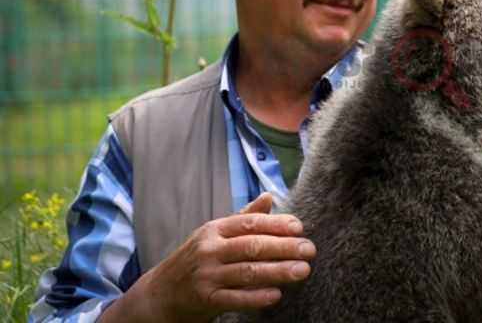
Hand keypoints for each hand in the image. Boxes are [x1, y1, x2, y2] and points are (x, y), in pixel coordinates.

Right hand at [99, 193, 315, 322]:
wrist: (158, 294)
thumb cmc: (194, 261)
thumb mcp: (214, 235)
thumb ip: (244, 218)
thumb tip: (269, 196)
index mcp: (214, 230)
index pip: (249, 223)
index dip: (276, 224)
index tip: (299, 227)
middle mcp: (210, 250)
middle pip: (252, 246)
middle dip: (284, 247)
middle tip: (309, 250)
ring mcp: (206, 275)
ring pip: (248, 272)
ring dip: (278, 271)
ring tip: (302, 270)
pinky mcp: (205, 299)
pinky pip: (235, 298)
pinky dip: (256, 296)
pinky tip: (276, 294)